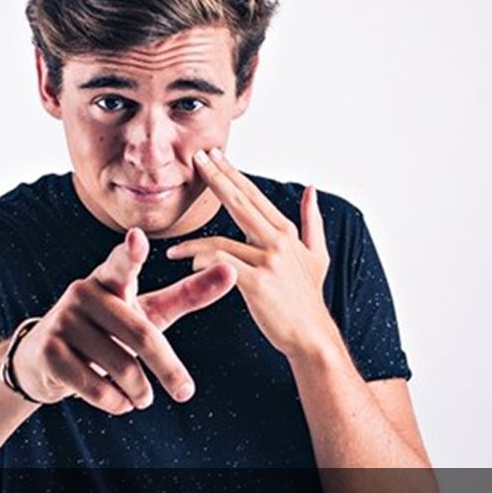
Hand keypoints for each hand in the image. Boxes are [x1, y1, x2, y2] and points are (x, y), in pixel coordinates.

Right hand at [13, 227, 236, 413]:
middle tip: (185, 392)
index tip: (138, 238)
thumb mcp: (148, 311)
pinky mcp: (49, 352)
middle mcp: (82, 292)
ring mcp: (63, 321)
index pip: (123, 264)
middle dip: (168, 369)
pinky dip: (117, 403)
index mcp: (109, 278)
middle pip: (141, 335)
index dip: (131, 253)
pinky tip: (120, 402)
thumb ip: (188, 293)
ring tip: (143, 398)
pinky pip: (96, 387)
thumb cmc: (110, 329)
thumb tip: (233, 271)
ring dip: (140, 392)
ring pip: (121, 367)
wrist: (45, 358)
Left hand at [166, 147, 340, 358]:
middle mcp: (278, 241)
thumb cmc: (308, 298)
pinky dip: (202, 262)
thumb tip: (311, 189)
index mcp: (287, 232)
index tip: (214, 156)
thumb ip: (311, 221)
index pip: (253, 195)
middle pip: (239, 202)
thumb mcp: (318, 255)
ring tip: (174, 250)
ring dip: (192, 244)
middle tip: (196, 160)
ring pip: (221, 240)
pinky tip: (189, 266)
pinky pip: (221, 265)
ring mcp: (269, 261)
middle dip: (216, 178)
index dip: (232, 174)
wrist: (313, 336)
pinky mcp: (258, 284)